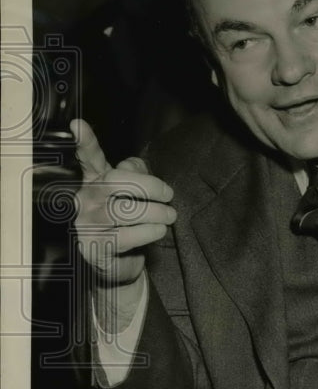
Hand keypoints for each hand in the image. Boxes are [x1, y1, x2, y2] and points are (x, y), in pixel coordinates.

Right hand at [71, 118, 175, 290]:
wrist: (123, 263)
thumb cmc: (131, 222)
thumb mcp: (136, 194)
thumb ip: (137, 173)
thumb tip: (136, 168)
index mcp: (95, 180)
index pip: (88, 157)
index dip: (84, 142)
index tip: (77, 125)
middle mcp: (85, 199)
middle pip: (115, 181)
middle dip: (150, 186)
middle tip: (169, 195)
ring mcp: (86, 224)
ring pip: (124, 210)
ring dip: (155, 212)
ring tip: (170, 216)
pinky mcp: (94, 248)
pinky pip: (126, 236)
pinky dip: (149, 231)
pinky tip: (159, 231)